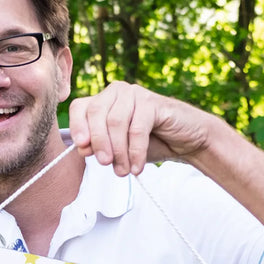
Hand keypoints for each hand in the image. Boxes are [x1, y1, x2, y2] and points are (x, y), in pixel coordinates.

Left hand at [68, 81, 212, 175]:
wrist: (185, 141)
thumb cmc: (149, 143)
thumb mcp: (118, 149)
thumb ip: (98, 147)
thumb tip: (82, 147)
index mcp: (103, 100)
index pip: (79, 107)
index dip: (77, 127)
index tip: (82, 148)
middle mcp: (116, 92)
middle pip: (96, 114)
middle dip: (98, 142)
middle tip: (105, 164)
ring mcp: (135, 94)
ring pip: (115, 122)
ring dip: (118, 151)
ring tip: (123, 171)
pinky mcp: (153, 102)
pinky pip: (137, 129)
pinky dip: (136, 152)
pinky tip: (137, 167)